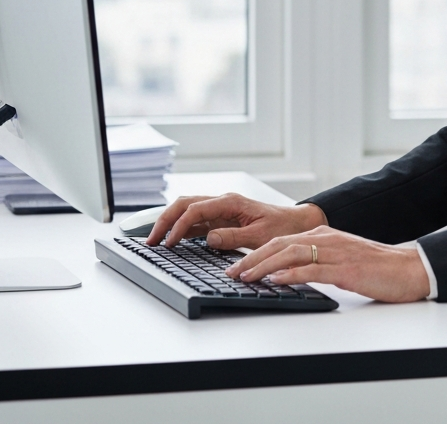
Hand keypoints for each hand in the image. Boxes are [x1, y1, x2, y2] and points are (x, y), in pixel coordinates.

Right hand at [145, 192, 325, 249]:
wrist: (296, 223)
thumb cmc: (281, 227)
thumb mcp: (259, 235)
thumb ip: (233, 237)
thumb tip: (208, 238)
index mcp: (231, 202)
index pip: (196, 210)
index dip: (179, 226)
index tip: (169, 244)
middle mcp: (222, 202)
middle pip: (184, 204)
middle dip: (164, 220)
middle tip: (150, 241)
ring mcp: (220, 210)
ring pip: (187, 210)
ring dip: (169, 223)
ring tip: (154, 241)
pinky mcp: (221, 219)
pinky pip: (196, 221)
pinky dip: (180, 228)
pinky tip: (171, 240)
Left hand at [225, 225, 430, 302]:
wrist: (408, 269)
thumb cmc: (377, 268)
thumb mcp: (341, 260)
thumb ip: (317, 261)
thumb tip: (287, 274)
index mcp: (324, 236)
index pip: (281, 241)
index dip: (255, 253)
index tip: (237, 266)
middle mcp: (326, 239)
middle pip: (279, 244)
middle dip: (251, 258)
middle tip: (231, 272)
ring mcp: (335, 252)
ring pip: (290, 254)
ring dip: (263, 266)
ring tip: (244, 276)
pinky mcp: (345, 269)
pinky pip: (312, 269)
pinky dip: (290, 273)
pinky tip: (276, 280)